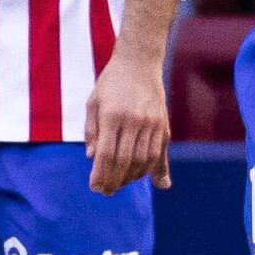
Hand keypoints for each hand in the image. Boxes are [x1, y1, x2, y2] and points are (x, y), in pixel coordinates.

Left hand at [85, 51, 171, 194]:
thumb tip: (92, 158)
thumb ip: (91, 132)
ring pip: (144, 160)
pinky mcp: (163, 123)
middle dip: (114, 181)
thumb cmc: (111, 83)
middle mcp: (135, 120)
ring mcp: (152, 122)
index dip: (101, 174)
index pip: (107, 154)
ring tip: (119, 185)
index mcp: (113, 115)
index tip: (95, 187)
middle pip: (125, 161)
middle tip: (106, 192)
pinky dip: (148, 168)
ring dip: (131, 177)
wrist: (139, 62)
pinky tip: (139, 176)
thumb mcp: (93, 103)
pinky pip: (158, 152)